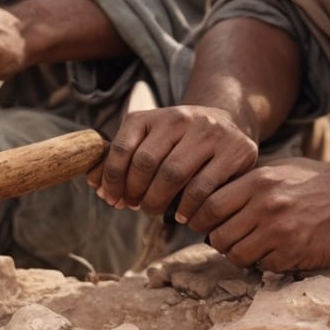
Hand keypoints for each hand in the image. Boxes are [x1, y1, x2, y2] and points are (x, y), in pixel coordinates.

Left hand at [89, 105, 258, 220]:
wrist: (229, 121)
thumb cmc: (180, 141)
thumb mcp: (151, 140)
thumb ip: (123, 158)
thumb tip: (94, 183)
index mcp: (154, 115)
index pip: (123, 148)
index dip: (112, 179)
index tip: (112, 199)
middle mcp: (181, 117)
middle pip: (146, 163)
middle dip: (136, 193)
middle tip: (136, 207)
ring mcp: (210, 131)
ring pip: (173, 175)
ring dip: (159, 202)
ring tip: (155, 211)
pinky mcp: (236, 149)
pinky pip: (203, 187)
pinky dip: (188, 207)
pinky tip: (183, 215)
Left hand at [191, 160, 329, 272]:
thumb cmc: (322, 183)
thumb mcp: (283, 169)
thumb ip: (250, 181)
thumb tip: (213, 198)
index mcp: (259, 180)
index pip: (209, 205)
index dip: (202, 219)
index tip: (206, 224)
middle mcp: (266, 205)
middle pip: (217, 234)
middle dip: (221, 240)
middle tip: (233, 239)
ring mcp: (279, 231)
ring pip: (236, 254)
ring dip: (241, 255)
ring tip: (257, 246)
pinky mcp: (294, 254)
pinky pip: (263, 267)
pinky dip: (266, 264)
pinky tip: (280, 252)